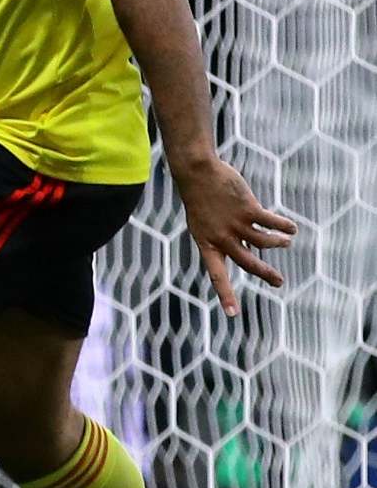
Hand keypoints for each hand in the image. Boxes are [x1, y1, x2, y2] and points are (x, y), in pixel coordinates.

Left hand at [173, 155, 293, 316]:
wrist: (196, 173)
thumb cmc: (201, 199)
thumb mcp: (207, 224)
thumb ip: (226, 239)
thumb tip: (250, 250)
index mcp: (206, 243)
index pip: (217, 274)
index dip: (226, 294)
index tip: (233, 314)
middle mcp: (221, 237)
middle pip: (247, 262)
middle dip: (265, 274)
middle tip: (279, 282)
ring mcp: (234, 223)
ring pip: (263, 242)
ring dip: (278, 243)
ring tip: (287, 243)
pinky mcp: (247, 208)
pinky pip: (271, 222)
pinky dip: (284, 226)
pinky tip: (291, 228)